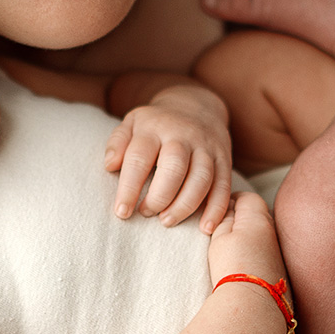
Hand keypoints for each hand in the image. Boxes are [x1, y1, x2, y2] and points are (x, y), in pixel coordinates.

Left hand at [104, 83, 232, 230]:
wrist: (196, 105)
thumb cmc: (156, 124)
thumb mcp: (132, 123)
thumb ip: (117, 143)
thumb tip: (110, 166)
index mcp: (154, 128)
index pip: (139, 158)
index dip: (129, 188)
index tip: (122, 212)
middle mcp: (182, 135)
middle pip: (174, 168)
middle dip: (159, 197)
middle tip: (146, 213)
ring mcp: (206, 147)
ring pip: (201, 179)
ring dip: (185, 205)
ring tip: (167, 221)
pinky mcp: (224, 158)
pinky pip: (224, 186)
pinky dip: (217, 209)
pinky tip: (205, 227)